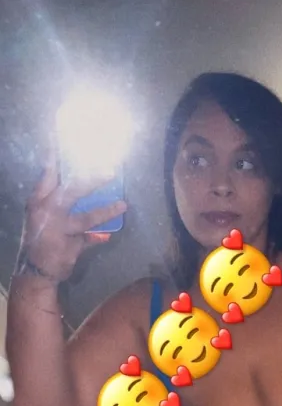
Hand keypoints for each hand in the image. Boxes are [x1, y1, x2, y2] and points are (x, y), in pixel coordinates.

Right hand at [21, 148, 126, 282]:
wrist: (35, 270)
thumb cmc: (41, 239)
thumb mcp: (45, 217)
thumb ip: (64, 204)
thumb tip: (76, 189)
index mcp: (40, 200)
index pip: (49, 173)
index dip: (54, 154)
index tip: (60, 134)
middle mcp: (47, 211)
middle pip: (71, 190)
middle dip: (90, 179)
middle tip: (110, 169)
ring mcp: (58, 229)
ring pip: (84, 218)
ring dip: (105, 211)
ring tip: (122, 204)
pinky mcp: (70, 245)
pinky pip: (90, 238)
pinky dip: (101, 236)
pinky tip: (111, 233)